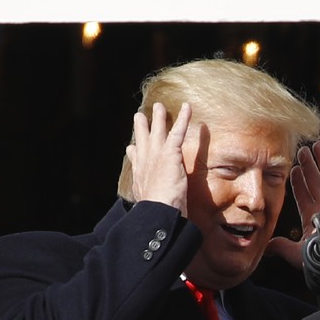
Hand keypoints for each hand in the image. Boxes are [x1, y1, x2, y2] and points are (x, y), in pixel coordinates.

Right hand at [125, 102, 191, 216]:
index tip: (131, 147)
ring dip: (159, 117)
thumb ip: (148, 201)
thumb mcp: (147, 206)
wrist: (158, 211)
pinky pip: (178, 131)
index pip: (135, 160)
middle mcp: (145, 161)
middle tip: (139, 116)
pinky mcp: (170, 152)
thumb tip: (147, 208)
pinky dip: (183, 118)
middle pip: (141, 139)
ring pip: (158, 130)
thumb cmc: (157, 213)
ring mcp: (156, 155)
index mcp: (140, 175)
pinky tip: (187, 107)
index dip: (134, 152)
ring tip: (160, 106)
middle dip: (141, 127)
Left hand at [267, 141, 319, 269]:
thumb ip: (280, 246)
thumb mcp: (295, 252)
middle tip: (302, 151)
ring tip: (316, 145)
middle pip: (313, 180)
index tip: (291, 169)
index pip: (302, 193)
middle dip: (307, 166)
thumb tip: (265, 249)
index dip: (297, 181)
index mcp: (311, 216)